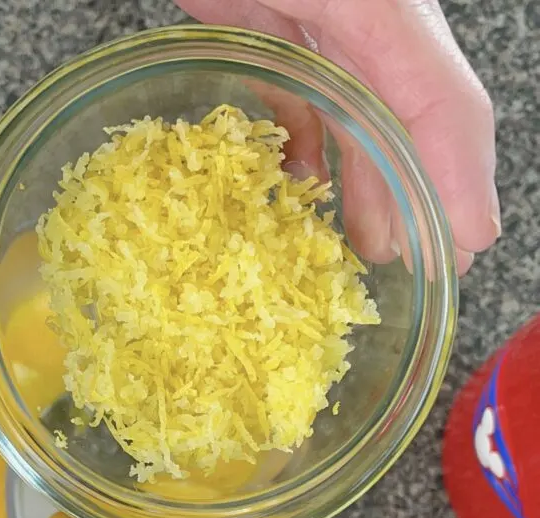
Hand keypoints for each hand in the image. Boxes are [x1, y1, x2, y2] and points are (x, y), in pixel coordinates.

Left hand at [179, 0, 499, 274]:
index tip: (468, 244)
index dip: (461, 177)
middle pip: (410, 118)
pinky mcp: (272, 21)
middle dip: (423, 196)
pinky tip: (305, 186)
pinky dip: (309, 145)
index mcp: (381, 9)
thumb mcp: (333, 0)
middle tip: (429, 267)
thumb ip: (372, 42)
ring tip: (370, 249)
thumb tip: (360, 154)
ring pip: (359, 114)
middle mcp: (363, 17)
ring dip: (368, 183)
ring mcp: (318, 19)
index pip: (439, 101)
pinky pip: (303, 96)